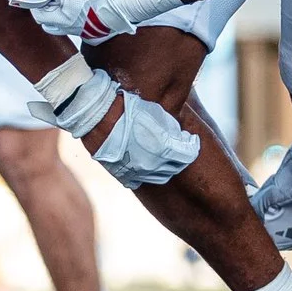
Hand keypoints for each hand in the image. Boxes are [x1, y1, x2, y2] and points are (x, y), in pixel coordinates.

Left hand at [30, 0, 138, 41]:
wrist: (123, 1)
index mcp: (60, 19)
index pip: (39, 16)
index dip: (38, 4)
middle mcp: (69, 29)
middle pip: (49, 24)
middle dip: (47, 12)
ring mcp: (82, 32)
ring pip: (64, 27)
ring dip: (61, 16)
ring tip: (67, 2)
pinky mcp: (94, 32)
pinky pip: (78, 27)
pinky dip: (75, 19)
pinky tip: (81, 8)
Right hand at [85, 88, 199, 186]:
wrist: (99, 117)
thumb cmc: (129, 110)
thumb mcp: (158, 114)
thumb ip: (171, 128)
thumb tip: (179, 136)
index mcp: (167, 149)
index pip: (189, 154)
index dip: (192, 145)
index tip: (191, 140)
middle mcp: (155, 165)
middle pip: (176, 167)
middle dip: (179, 157)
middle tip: (177, 147)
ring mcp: (139, 172)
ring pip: (159, 177)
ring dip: (163, 167)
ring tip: (160, 155)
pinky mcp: (123, 175)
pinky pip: (139, 180)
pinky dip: (143, 173)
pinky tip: (142, 162)